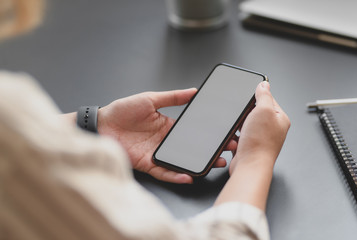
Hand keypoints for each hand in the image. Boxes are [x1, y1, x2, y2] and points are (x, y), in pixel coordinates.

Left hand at [97, 89, 234, 183]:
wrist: (101, 124)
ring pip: (183, 162)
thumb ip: (173, 97)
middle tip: (228, 149)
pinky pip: (165, 171)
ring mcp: (157, 153)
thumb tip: (193, 91)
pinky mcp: (147, 164)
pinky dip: (176, 175)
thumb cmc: (121, 110)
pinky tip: (189, 176)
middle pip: (192, 148)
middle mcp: (165, 141)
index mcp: (168, 126)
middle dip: (211, 150)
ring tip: (215, 163)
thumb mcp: (150, 99)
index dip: (208, 133)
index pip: (193, 131)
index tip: (224, 132)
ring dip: (199, 164)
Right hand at [229, 81, 289, 174]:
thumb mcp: (263, 110)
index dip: (256, 97)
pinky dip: (234, 137)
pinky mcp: (249, 146)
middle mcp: (272, 129)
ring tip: (241, 132)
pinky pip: (238, 136)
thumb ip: (264, 95)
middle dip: (244, 114)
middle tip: (243, 119)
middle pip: (254, 112)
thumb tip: (264, 84)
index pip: (268, 99)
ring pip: (244, 124)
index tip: (248, 98)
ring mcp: (261, 138)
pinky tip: (235, 140)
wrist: (249, 167)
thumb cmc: (260, 143)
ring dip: (238, 126)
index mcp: (280, 119)